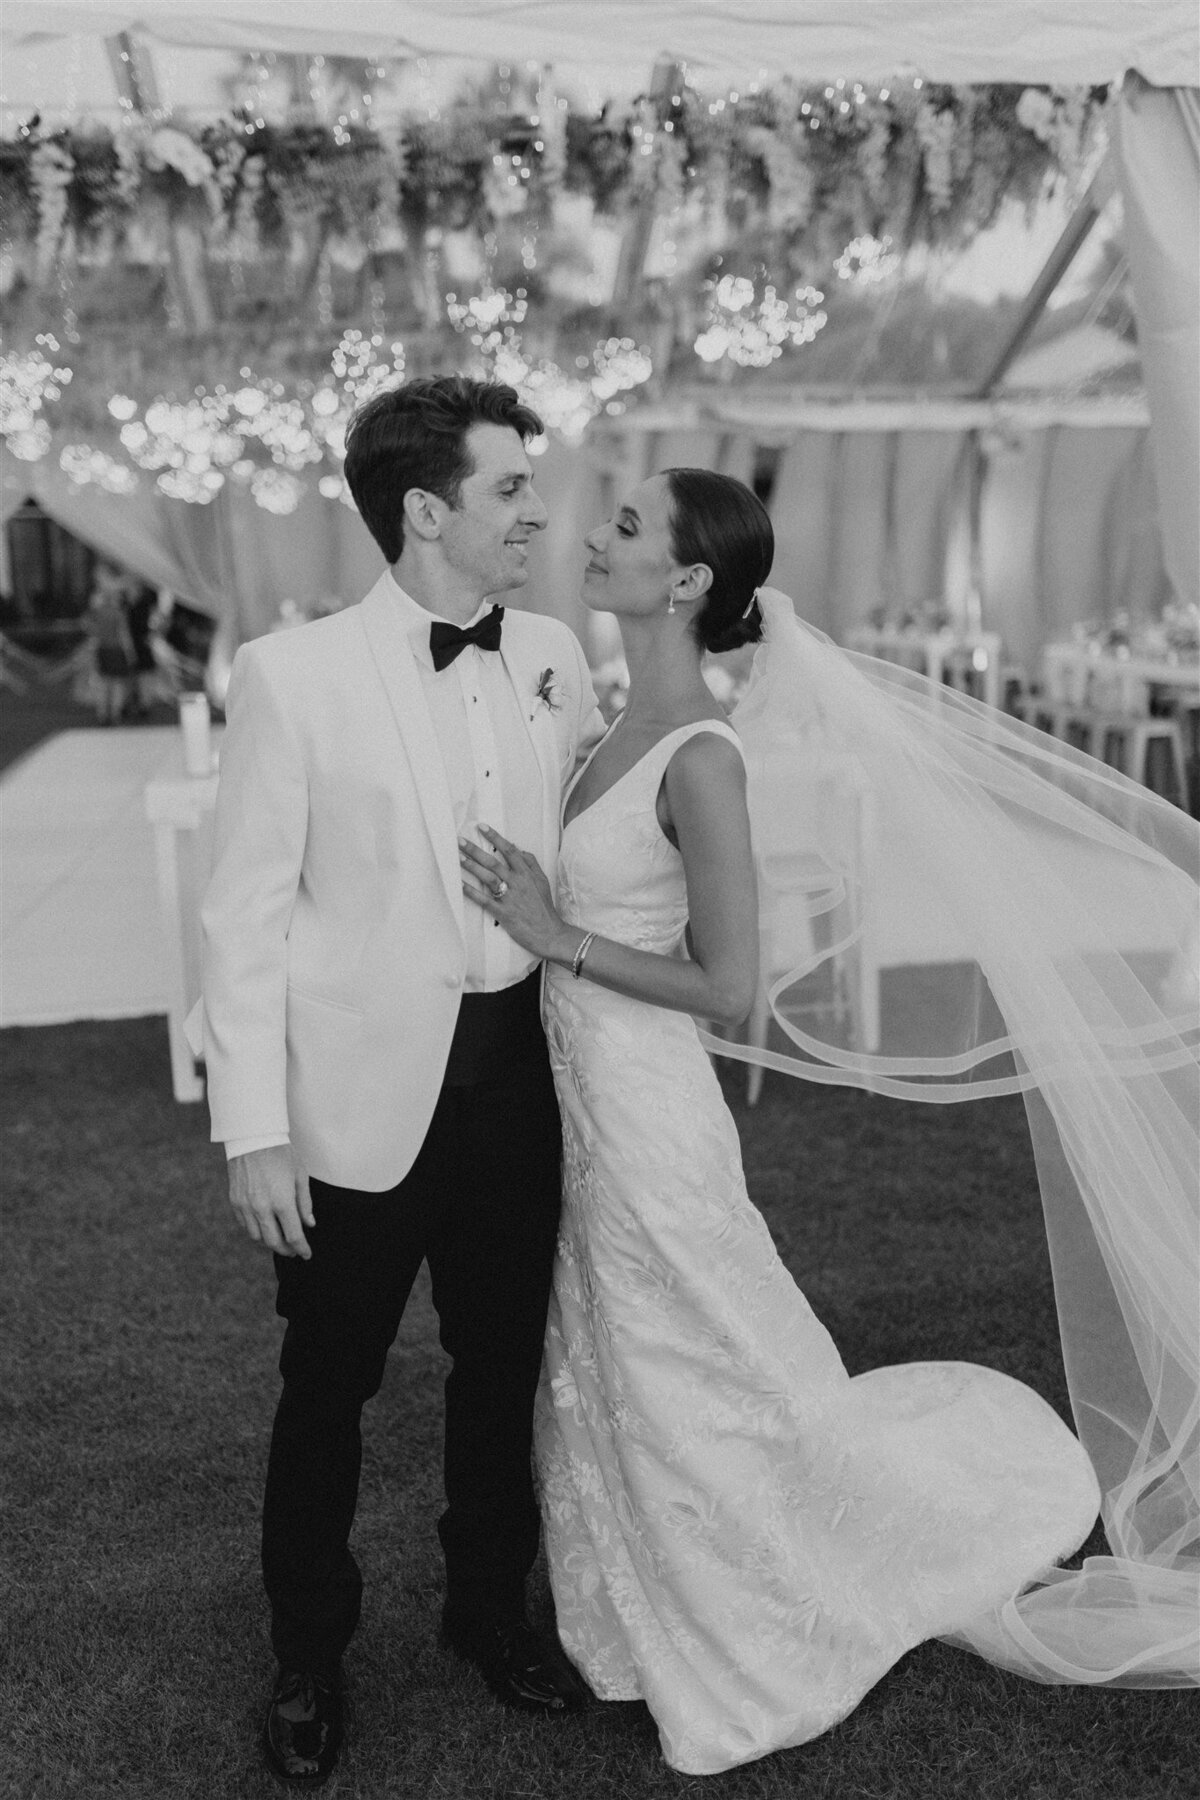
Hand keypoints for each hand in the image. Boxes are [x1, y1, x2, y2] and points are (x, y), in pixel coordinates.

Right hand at [228, 1145, 313, 1257]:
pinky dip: (255, 1229)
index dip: (301, 1248)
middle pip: (274, 1242)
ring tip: (279, 1237)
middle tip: (294, 1250)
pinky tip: (264, 1224)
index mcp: (282, 1201)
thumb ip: (304, 1203)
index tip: (306, 1254)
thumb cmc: (281, 1153)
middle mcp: (262, 1207)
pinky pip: (245, 1225)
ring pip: (257, 1236)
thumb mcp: (300, 1175)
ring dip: (269, 1241)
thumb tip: (309, 1224)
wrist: (252, 1137)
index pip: (293, 1236)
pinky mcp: (235, 1201)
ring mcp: (245, 1206)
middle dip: (286, 1250)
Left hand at [459, 826, 569, 960]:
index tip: (482, 827)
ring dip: (472, 867)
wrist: (549, 933)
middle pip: (493, 862)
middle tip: (460, 840)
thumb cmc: (544, 907)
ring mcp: (510, 897)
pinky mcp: (503, 912)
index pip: (509, 850)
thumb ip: (532, 864)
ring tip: (458, 858)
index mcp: (527, 874)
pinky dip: (471, 892)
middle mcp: (517, 882)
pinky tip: (460, 884)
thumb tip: (519, 849)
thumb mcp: (542, 881)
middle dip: (475, 850)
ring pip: (488, 877)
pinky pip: (484, 900)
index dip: (495, 837)